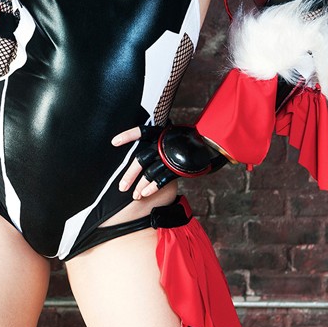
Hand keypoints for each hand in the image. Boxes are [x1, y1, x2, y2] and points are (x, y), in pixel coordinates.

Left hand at [113, 123, 228, 197]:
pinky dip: (152, 187)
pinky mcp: (178, 167)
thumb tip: (144, 153)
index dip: (127, 135)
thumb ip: (159, 141)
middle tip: (121, 188)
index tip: (113, 142)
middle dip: (129, 175)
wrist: (214, 144)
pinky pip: (161, 179)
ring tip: (135, 195)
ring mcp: (170, 155)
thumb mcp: (173, 136)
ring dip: (139, 185)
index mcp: (161, 132)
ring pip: (149, 172)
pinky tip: (145, 193)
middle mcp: (163, 143)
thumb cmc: (190, 141)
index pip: (141, 131)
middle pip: (140, 159)